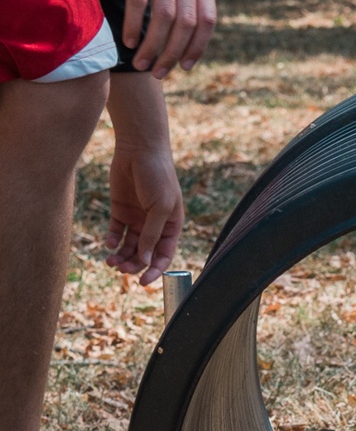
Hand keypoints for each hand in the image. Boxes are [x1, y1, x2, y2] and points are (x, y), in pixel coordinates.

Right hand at [72, 0, 215, 77]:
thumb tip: (186, 44)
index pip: (207, 20)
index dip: (197, 48)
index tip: (184, 68)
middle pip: (186, 23)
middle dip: (172, 53)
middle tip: (158, 72)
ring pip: (164, 16)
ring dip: (152, 45)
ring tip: (140, 62)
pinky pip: (138, 0)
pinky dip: (133, 24)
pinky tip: (128, 40)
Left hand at [104, 75, 183, 285]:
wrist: (139, 148)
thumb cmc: (157, 175)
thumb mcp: (159, 207)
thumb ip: (152, 234)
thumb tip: (146, 261)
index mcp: (171, 225)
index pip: (164, 255)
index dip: (155, 270)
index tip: (143, 282)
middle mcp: (154, 225)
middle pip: (144, 254)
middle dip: (134, 264)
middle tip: (121, 270)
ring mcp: (137, 218)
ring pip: (129, 246)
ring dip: (121, 256)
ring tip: (110, 261)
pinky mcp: (120, 210)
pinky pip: (115, 232)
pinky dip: (111, 240)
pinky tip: (109, 243)